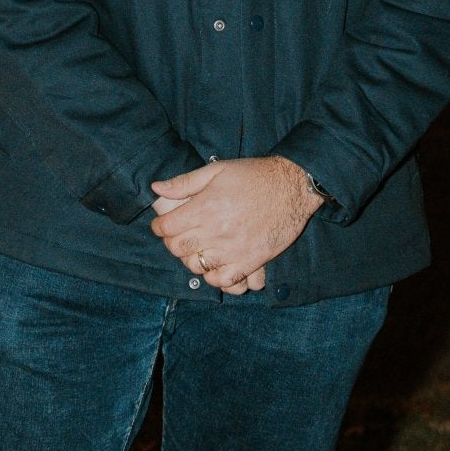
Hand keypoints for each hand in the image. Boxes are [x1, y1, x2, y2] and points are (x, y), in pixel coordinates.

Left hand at [149, 156, 321, 294]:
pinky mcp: (251, 261)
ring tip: (196, 250)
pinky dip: (214, 277)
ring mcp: (234, 249)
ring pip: (197, 267)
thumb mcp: (217, 170)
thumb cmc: (254, 175)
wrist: (292, 186)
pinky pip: (224, 280)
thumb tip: (156, 188)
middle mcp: (217, 231)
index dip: (159, 227)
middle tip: (176, 237)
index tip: (160, 226)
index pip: (168, 227)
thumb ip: (185, 182)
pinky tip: (215, 265)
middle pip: (178, 249)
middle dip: (172, 243)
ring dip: (191, 259)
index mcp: (206, 207)